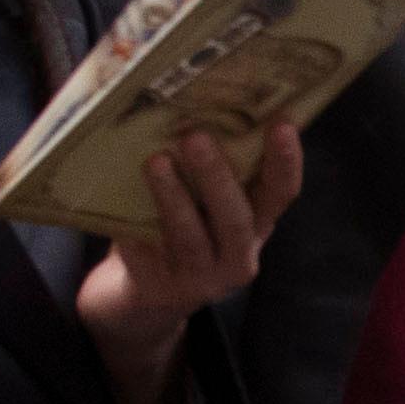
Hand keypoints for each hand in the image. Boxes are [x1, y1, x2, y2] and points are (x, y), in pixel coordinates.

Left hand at [72, 115, 298, 403]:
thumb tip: (192, 107)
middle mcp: (238, 257)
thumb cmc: (178, 230)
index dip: (286, 162)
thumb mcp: (204, 204)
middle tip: (196, 137)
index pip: (281, 195)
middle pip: (235, 218)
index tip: (283, 123)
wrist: (144, 296)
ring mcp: (201, 279)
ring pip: (191, 238)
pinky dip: (133, 231)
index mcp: (255, 227)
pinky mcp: (161, 290)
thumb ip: (208, 172)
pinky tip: (118, 209)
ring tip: (156, 162)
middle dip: (217, 177)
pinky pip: (146, 255)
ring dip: (174, 199)